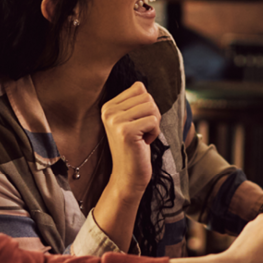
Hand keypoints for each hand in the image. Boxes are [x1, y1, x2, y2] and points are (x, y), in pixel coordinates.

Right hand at [100, 82, 161, 196]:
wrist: (128, 176)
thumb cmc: (135, 148)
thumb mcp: (131, 121)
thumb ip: (135, 103)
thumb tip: (142, 86)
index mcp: (108, 106)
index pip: (139, 88)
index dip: (147, 106)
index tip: (139, 123)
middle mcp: (109, 111)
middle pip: (147, 96)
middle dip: (152, 115)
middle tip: (143, 132)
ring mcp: (116, 121)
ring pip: (152, 107)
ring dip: (154, 124)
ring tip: (143, 137)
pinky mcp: (126, 131)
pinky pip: (154, 120)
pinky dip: (155, 133)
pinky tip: (144, 143)